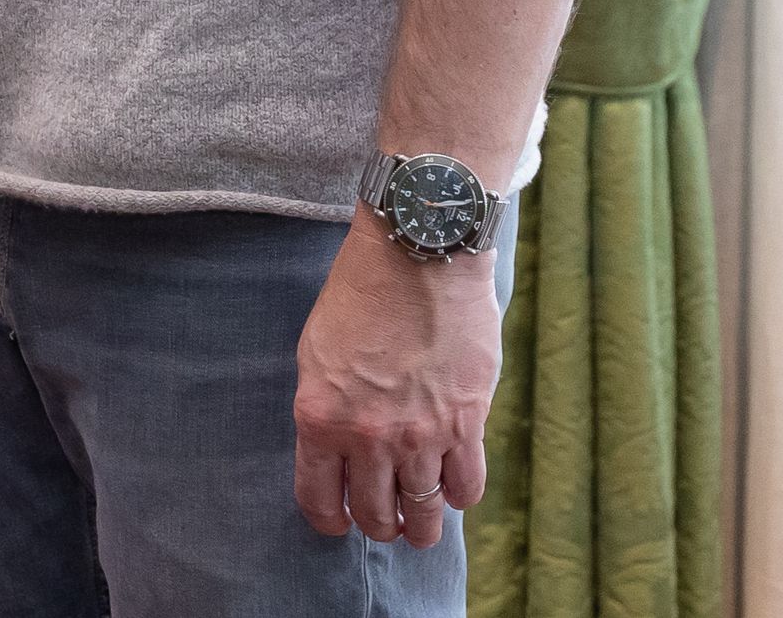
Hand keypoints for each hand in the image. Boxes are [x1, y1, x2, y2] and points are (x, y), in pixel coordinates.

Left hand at [291, 218, 499, 547]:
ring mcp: (421, 434)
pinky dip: (459, 495)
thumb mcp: (316, 352)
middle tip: (384, 522)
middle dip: (378, 525)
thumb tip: (337, 448)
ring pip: (423, 510)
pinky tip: (452, 488)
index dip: (328, 519)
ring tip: (420, 526)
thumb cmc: (359, 294)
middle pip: (374, 513)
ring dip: (421, 526)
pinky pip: (467, 485)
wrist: (416, 257)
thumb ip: (327, 407)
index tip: (337, 521)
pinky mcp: (466, 423)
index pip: (318, 497)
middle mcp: (369, 436)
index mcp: (320, 417)